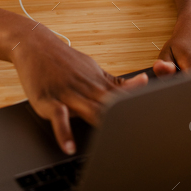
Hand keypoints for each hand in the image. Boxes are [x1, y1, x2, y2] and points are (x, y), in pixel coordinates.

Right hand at [11, 25, 147, 154]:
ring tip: (112, 143)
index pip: (123, 93)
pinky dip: (64, 132)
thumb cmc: (62, 59)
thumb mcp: (89, 67)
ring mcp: (68, 93)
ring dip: (102, 124)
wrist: (34, 43)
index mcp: (98, 81)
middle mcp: (86, 87)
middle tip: (140, 135)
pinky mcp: (49, 99)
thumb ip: (110, 81)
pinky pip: (58, 116)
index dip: (139, 102)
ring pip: (90, 109)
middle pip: (111, 104)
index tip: (155, 111)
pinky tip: (69, 147)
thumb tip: (133, 87)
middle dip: (125, 118)